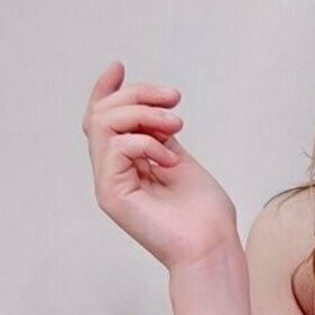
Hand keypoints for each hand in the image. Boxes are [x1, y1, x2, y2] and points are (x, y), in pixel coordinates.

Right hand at [82, 60, 239, 271]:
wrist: (213, 247)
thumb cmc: (206, 216)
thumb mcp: (182, 162)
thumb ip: (159, 138)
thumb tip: (151, 112)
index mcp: (128, 167)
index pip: (103, 122)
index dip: (107, 92)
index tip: (118, 67)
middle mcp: (113, 174)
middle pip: (101, 115)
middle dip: (137, 96)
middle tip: (174, 103)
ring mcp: (109, 184)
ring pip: (104, 124)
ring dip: (143, 114)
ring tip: (177, 126)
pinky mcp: (112, 194)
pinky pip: (116, 146)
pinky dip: (146, 142)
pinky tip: (170, 159)